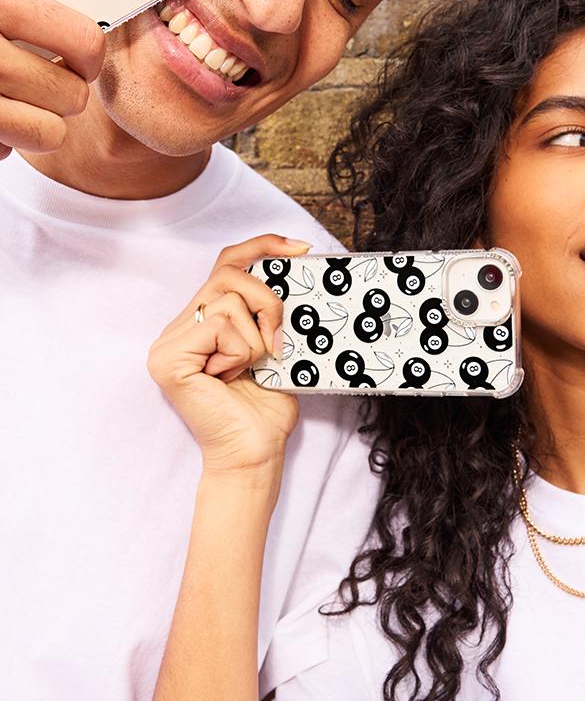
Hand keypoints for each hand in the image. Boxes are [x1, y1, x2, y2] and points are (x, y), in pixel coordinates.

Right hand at [0, 0, 104, 158]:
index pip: (85, 43)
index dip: (92, 50)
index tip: (83, 49)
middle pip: (72, 94)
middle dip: (67, 88)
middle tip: (50, 74)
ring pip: (47, 133)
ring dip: (41, 121)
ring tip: (22, 98)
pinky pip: (3, 154)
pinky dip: (1, 142)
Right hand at [148, 235, 310, 476]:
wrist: (255, 454)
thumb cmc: (265, 410)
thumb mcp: (275, 348)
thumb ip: (270, 312)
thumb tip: (297, 269)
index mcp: (200, 324)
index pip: (226, 264)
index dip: (261, 247)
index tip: (300, 248)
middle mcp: (177, 330)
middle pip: (228, 272)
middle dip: (267, 300)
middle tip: (277, 341)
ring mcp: (168, 344)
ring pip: (228, 300)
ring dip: (254, 339)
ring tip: (247, 371)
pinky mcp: (170, 358)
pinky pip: (220, 325)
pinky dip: (240, 352)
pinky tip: (230, 380)